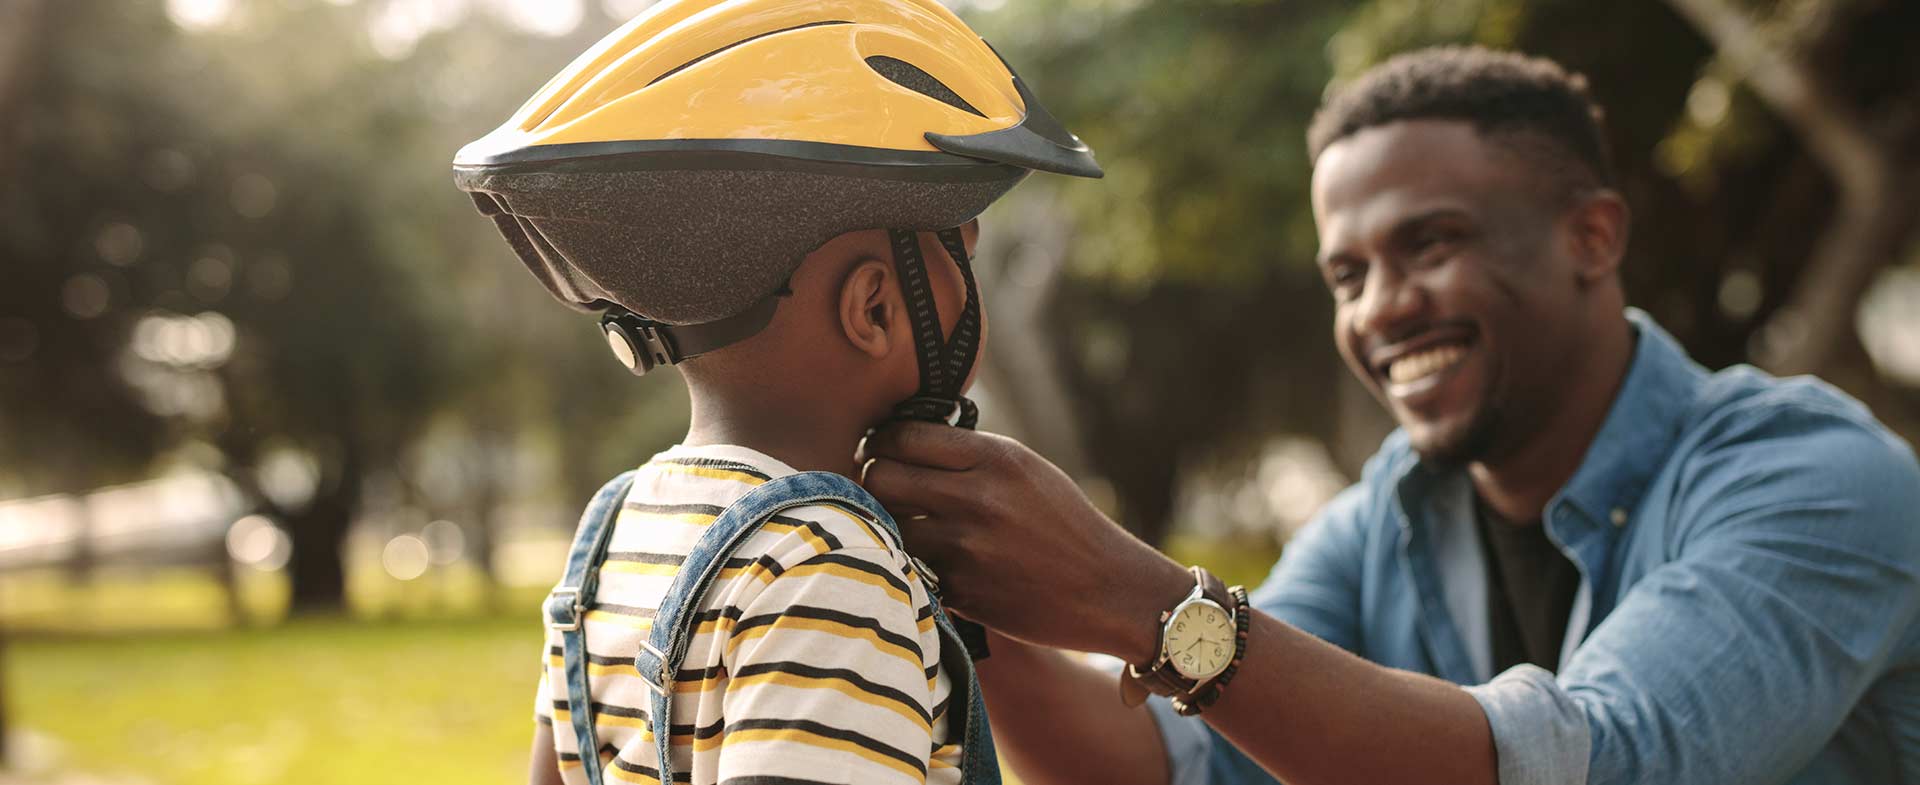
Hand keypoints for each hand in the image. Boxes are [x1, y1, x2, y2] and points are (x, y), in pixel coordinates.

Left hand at [858, 422, 1190, 660]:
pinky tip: (925, 563)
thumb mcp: (1025, 469)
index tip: (879, 453)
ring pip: (885, 527)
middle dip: (872, 483)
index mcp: (994, 457)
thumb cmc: (1063, 524)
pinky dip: (908, 566)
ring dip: (885, 528)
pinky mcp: (961, 592)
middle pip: (879, 478)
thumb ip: (967, 455)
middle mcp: (976, 498)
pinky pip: (908, 569)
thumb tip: (898, 442)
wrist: (1109, 589)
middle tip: (882, 492)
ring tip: (900, 528)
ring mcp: (966, 548)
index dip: (879, 443)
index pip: (901, 436)